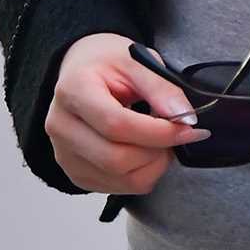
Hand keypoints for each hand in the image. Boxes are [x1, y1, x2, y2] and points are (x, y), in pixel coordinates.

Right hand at [47, 31, 202, 194]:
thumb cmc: (106, 65)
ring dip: (153, 166)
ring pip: (121, 179)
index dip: (158, 132)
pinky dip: (142, 175)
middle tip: (176, 135)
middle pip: (116, 159)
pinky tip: (145, 152)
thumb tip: (184, 117)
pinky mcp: (76, 174)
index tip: (188, 128)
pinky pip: (119, 188)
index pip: (116, 125)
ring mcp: (65, 154)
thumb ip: (161, 87)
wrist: (81, 73)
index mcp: (73, 91)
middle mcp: (61, 126)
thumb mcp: (136, 61)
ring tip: (161, 142)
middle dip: (157, 152)